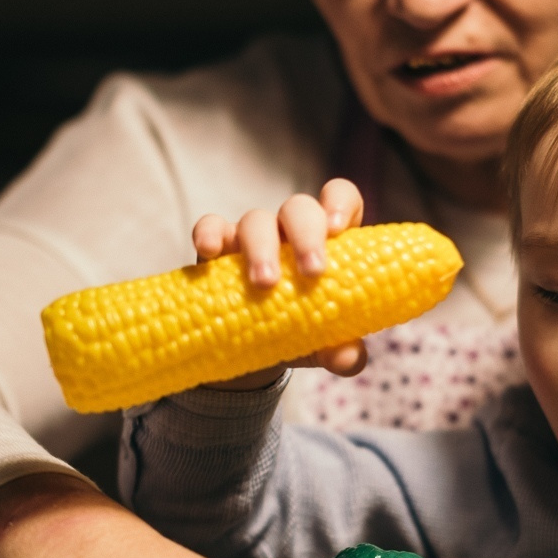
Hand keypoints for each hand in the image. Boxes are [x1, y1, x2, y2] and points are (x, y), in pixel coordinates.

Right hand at [192, 178, 367, 388]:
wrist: (253, 351)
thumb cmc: (301, 332)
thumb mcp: (324, 344)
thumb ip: (344, 351)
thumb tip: (349, 359)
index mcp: (328, 242)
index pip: (340, 198)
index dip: (340, 204)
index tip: (338, 230)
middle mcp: (290, 231)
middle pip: (298, 208)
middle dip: (306, 235)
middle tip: (312, 272)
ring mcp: (252, 236)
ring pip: (256, 220)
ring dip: (262, 247)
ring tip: (265, 284)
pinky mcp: (218, 248)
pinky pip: (211, 227)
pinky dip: (209, 233)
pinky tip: (210, 252)